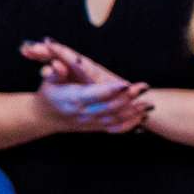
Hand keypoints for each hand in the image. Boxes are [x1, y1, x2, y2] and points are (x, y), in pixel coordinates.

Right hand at [22, 38, 150, 133]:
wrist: (44, 117)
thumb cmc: (48, 94)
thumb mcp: (48, 81)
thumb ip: (55, 72)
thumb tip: (55, 65)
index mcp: (73, 99)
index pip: (94, 95)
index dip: (110, 90)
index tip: (124, 83)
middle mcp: (83, 112)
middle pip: (109, 107)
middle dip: (127, 99)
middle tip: (142, 88)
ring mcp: (90, 122)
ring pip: (114, 119)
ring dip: (133, 112)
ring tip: (149, 104)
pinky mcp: (95, 127)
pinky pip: (114, 128)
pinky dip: (129, 124)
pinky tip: (142, 117)